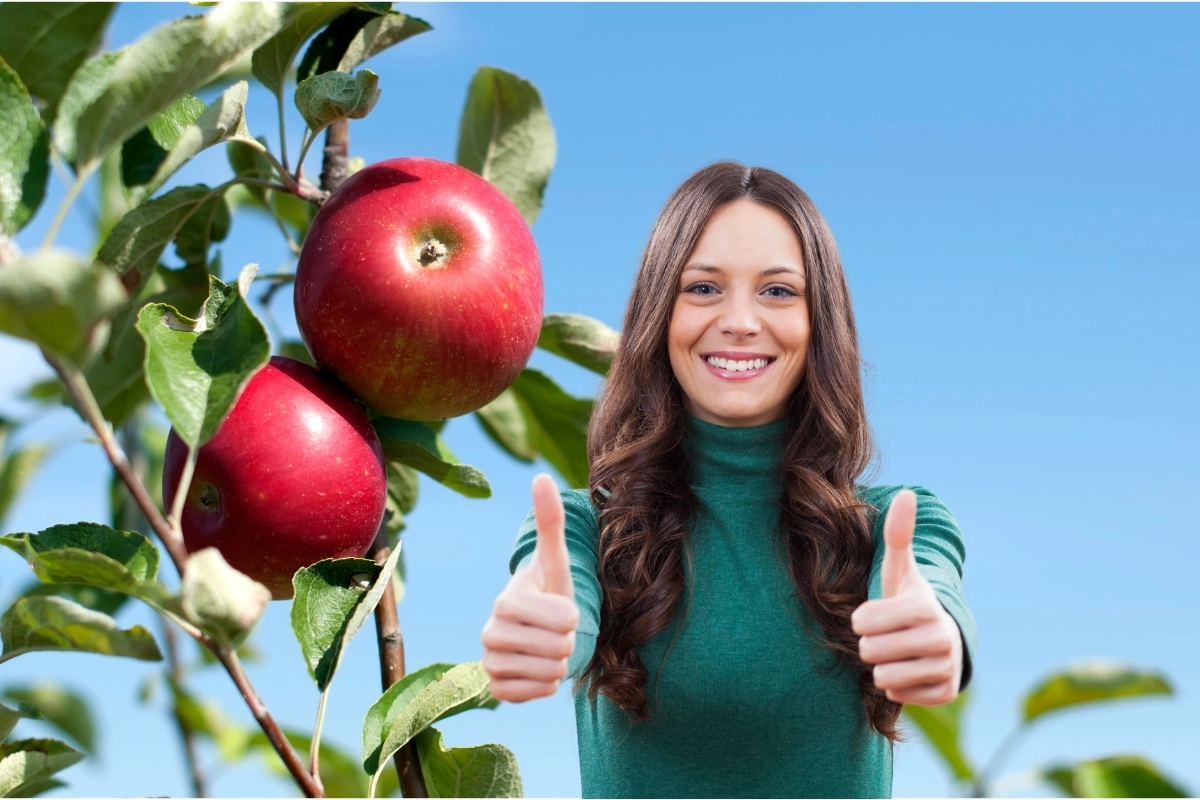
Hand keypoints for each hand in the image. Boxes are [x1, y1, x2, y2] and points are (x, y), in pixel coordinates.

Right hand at [481, 473, 579, 701]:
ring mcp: (490, 663)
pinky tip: (538, 669)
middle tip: (553, 630)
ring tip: (547, 647)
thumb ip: (550, 521)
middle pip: (558, 648)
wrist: (537, 630)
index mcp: (505, 601)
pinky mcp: (495, 689)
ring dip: (559, 663)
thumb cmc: (549, 591)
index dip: (572, 615)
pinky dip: (547, 686)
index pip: (564, 619)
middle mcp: (490, 632)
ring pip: (550, 673)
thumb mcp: (555, 559)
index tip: (559, 607)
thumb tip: (542, 476)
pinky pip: (535, 695)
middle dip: (567, 640)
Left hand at [851, 489, 962, 704]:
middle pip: (870, 652)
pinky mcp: (946, 693)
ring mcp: (947, 668)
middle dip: (871, 644)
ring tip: (897, 652)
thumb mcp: (899, 569)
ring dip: (883, 667)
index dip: (862, 619)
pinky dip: (899, 687)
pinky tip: (910, 669)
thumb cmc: (908, 599)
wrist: (941, 634)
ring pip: (884, 678)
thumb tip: (905, 493)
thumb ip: (897, 535)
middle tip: (887, 636)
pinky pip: (899, 697)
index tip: (876, 614)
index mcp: (925, 606)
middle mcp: (942, 638)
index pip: (863, 623)